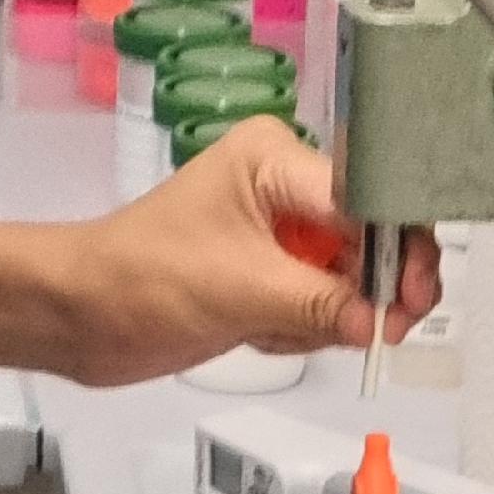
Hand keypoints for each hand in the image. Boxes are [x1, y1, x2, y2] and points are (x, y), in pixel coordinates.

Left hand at [58, 119, 441, 387]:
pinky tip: (261, 335)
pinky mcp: (272, 274)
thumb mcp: (240, 289)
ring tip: (276, 329)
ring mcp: (280, 232)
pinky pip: (324, 304)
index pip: (365, 195)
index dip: (397, 247)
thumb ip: (322, 303)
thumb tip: (378, 320)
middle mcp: (285, 186)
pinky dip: (308, 329)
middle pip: (370, 234)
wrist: (82, 314)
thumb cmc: (140, 277)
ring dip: (330, 315)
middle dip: (374, 288)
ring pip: (352, 277)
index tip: (411, 297)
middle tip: (384, 330)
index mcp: (275, 158)